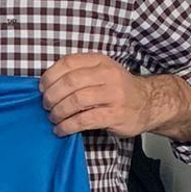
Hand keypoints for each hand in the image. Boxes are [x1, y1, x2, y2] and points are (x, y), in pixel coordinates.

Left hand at [40, 53, 155, 137]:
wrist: (148, 103)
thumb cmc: (118, 89)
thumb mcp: (101, 72)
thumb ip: (78, 74)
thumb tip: (47, 86)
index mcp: (100, 61)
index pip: (68, 62)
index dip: (50, 76)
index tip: (42, 88)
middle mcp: (107, 75)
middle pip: (69, 82)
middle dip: (52, 96)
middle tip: (46, 106)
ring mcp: (113, 95)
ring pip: (76, 101)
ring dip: (58, 112)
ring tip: (54, 118)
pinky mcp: (114, 115)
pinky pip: (84, 120)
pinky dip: (68, 126)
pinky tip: (61, 130)